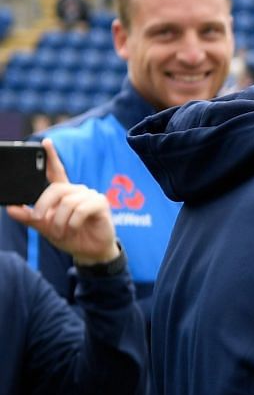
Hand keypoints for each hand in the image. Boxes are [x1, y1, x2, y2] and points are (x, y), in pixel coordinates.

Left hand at [5, 143, 117, 265]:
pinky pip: (81, 209)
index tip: (45, 142)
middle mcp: (77, 191)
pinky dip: (72, 222)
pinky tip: (73, 229)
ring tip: (60, 232)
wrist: (90, 252)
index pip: (57, 171)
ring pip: (67, 202)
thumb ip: (29, 217)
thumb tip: (10, 208)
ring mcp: (91, 196)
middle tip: (39, 219)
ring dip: (59, 220)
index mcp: (64, 193)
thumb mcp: (45, 228)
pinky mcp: (101, 204)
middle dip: (43, 204)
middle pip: (56, 188)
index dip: (51, 156)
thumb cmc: (70, 236)